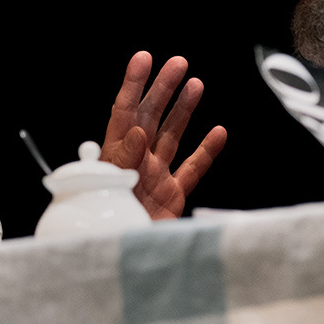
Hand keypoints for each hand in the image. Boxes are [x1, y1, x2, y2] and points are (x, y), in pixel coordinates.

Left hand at [101, 52, 227, 219]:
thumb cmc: (105, 230)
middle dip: (163, 89)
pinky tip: (218, 131)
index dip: (133, 85)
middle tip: (178, 63)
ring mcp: (155, 179)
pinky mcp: (173, 198)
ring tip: (196, 84)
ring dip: (183, 111)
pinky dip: (205, 151)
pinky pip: (192, 169)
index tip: (144, 59)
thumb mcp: (109, 193)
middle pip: (150, 118)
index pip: (123, 113)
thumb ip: (122, 162)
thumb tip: (138, 131)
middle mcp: (135, 163)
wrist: (122, 265)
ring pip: (172, 137)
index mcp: (114, 158)